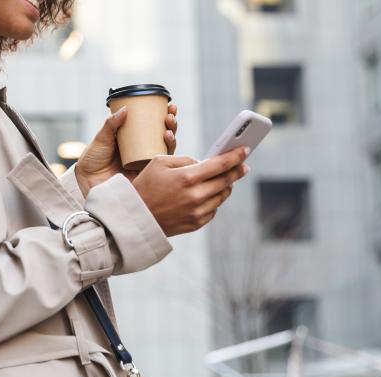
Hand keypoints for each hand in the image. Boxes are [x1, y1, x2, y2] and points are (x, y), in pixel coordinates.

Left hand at [75, 104, 178, 195]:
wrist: (88, 180)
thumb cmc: (92, 159)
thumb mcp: (102, 138)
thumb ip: (111, 124)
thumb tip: (125, 108)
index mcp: (132, 138)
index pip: (152, 124)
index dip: (164, 115)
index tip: (170, 106)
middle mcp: (141, 149)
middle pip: (163, 135)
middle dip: (171, 125)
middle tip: (170, 116)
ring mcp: (144, 161)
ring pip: (164, 149)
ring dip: (172, 138)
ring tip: (168, 131)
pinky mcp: (145, 174)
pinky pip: (160, 166)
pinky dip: (167, 155)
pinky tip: (167, 146)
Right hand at [131, 147, 249, 236]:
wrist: (135, 218)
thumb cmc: (145, 186)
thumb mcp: (159, 162)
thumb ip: (185, 159)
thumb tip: (204, 163)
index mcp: (187, 177)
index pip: (221, 164)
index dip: (236, 156)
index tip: (245, 150)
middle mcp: (196, 195)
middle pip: (227, 180)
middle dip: (238, 170)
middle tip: (243, 165)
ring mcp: (198, 211)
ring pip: (223, 195)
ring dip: (226, 185)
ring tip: (225, 179)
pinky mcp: (197, 223)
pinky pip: (214, 208)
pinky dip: (213, 199)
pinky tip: (208, 194)